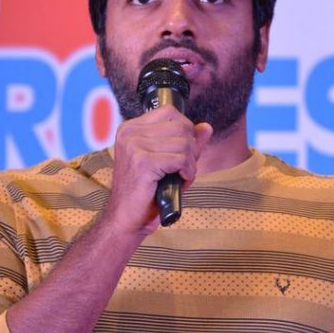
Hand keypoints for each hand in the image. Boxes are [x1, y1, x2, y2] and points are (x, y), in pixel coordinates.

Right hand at [107, 107, 212, 235]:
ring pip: (184, 144)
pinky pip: (181, 159)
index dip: (185, 133)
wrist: (127, 219)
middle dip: (191, 150)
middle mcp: (130, 133)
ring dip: (190, 164)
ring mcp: (134, 146)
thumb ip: (187, 143)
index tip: (181, 154)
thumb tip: (206, 127)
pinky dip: (187, 173)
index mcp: (131, 128)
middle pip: (181, 127)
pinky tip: (179, 183)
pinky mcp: (143, 162)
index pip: (170, 112)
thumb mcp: (169, 163)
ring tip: (179, 178)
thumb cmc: (147, 193)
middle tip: (183, 169)